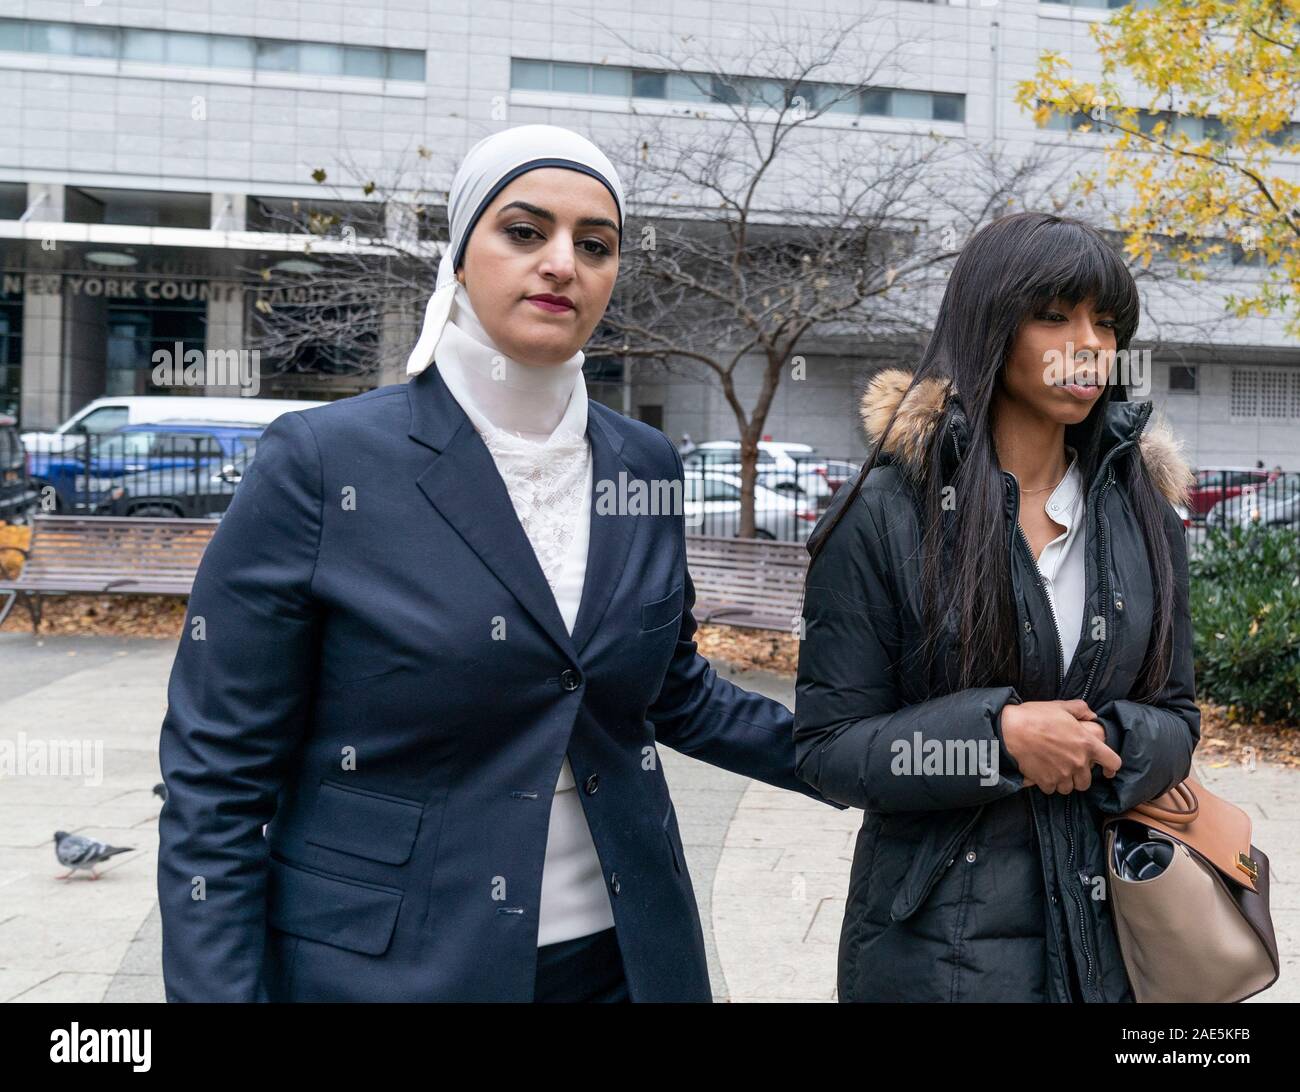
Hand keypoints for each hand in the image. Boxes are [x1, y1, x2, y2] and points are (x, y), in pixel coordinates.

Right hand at [998, 700, 1120, 794]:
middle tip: (1069, 766)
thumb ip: (1081, 709)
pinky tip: (1042, 773)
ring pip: (1070, 788)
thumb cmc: (1035, 716)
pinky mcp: (1047, 782)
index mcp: (1087, 744)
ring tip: (1054, 771)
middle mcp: (1078, 762)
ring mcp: (1063, 774)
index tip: (1106, 769)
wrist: (1009, 731)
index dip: (1111, 767)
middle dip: (1080, 776)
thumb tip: (1092, 715)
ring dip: (1064, 782)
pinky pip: (1053, 789)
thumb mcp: (1060, 706)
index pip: (1113, 763)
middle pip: (1087, 782)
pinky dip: (1048, 784)